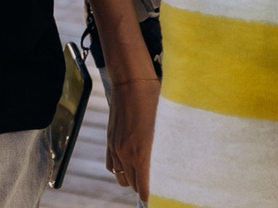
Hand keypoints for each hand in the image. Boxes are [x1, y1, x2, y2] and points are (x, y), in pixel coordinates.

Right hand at [104, 73, 157, 200]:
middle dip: (141, 188)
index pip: (143, 187)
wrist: (131, 82)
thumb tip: (167, 165)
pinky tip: (127, 167)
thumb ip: (163, 150)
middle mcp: (126, 154)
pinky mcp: (110, 139)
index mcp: (141, 154)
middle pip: (132, 184)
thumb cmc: (154, 102)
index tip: (156, 198)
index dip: (149, 195)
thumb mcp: (165, 127)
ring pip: (120, 176)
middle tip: (153, 187)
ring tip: (141, 179)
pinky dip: (118, 170)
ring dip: (130, 180)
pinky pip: (111, 164)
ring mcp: (115, 147)